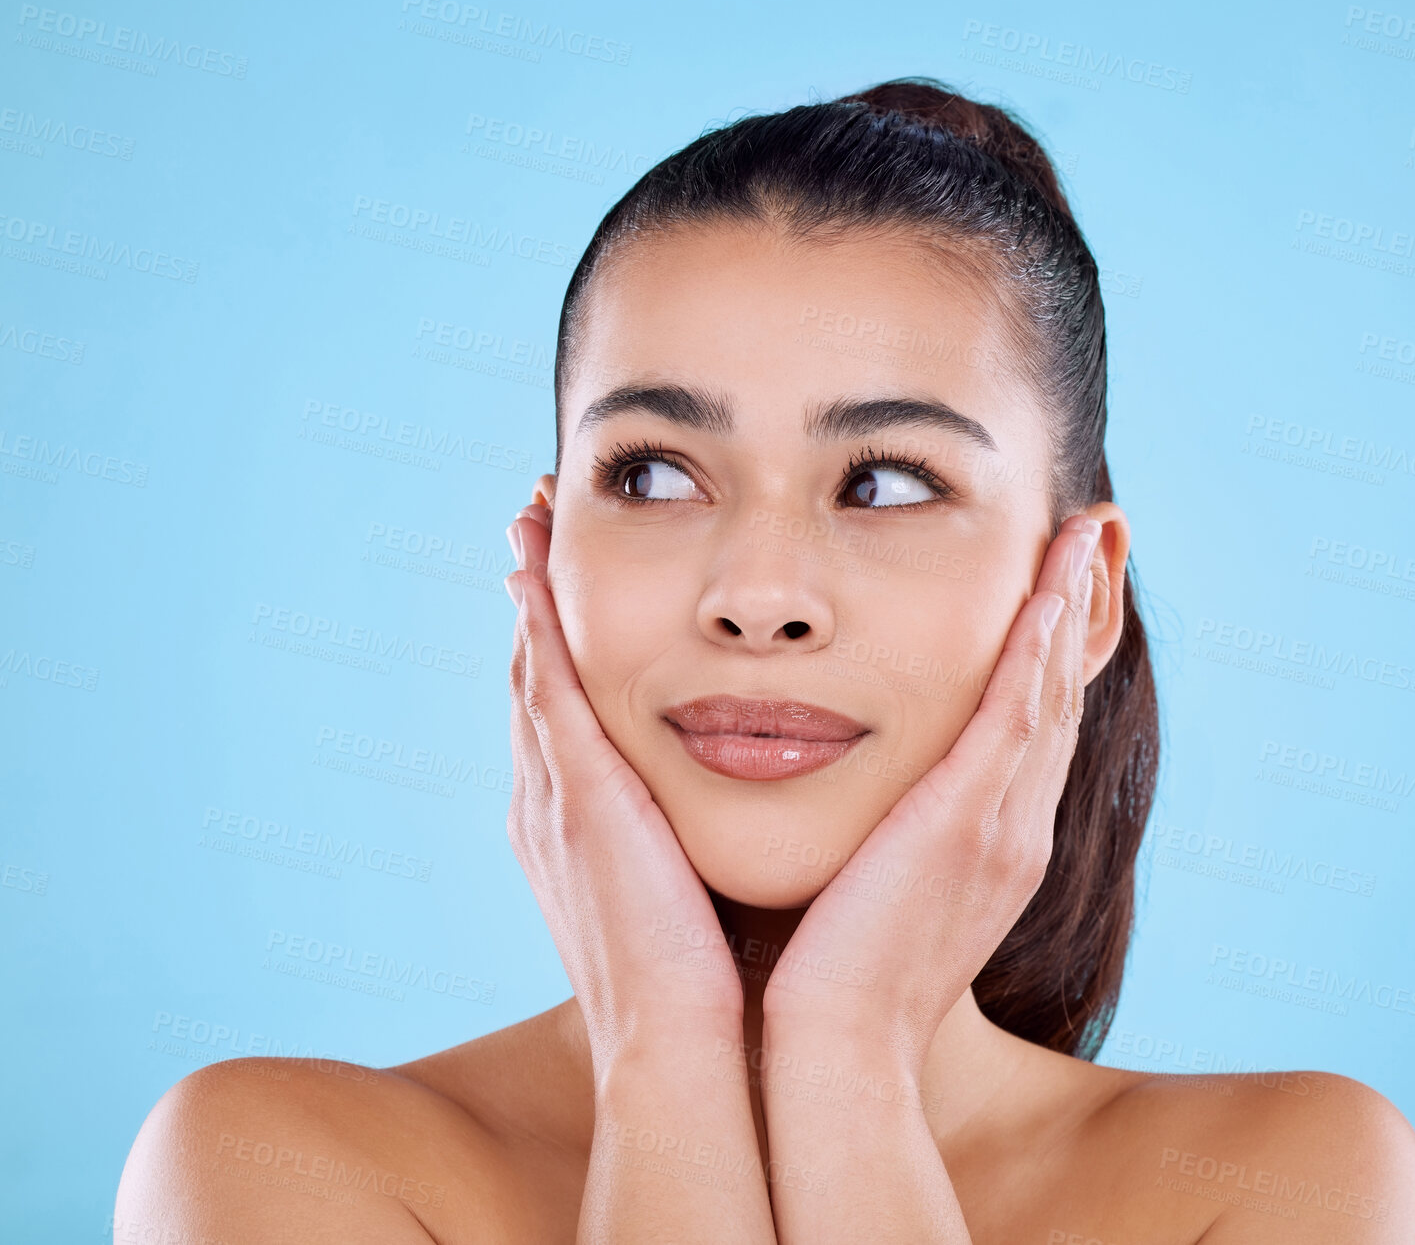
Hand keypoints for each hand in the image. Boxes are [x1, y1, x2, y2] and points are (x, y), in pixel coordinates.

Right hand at [503, 504, 744, 1069]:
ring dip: (527, 592)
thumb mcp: (690, 891)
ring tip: (527, 519)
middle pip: (535, 676)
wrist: (678, 1051)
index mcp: (580, 827)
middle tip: (532, 522)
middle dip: (531, 601)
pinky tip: (532, 572)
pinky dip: (535, 631)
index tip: (564, 581)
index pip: (565, 713)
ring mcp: (553, 799)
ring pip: (533, 669)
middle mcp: (551, 804)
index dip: (557, 645)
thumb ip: (695, 838)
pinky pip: (547, 693)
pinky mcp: (576, 800)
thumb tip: (730, 803)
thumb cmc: (705, 985)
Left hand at [760, 513, 1100, 1066]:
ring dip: (1070, 608)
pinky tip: (1048, 586)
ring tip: (1084, 535)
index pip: (1030, 730)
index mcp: (993, 846)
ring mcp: (1003, 826)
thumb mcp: (879, 893)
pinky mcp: (968, 823)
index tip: (1051, 591)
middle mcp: (1016, 830)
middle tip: (1089, 540)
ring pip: (1049, 692)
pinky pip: (1016, 714)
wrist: (837, 1052)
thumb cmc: (836, 977)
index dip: (1047, 657)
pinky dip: (1038, 647)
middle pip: (1058, 699)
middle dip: (1076, 616)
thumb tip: (861, 800)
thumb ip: (887, 839)